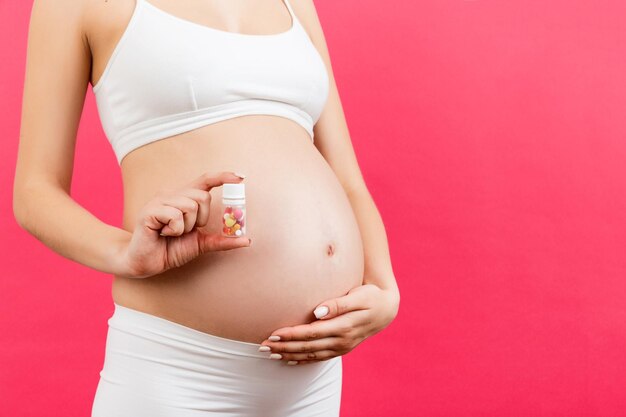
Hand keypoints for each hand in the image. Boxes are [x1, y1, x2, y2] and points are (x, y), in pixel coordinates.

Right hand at [118, 171, 250, 278]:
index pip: (206, 180)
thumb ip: (221, 240)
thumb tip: (246, 240)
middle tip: (185, 230)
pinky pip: (175, 216)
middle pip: (202, 197)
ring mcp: (160, 200)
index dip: (223, 176)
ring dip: (186, 227)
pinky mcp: (150, 210)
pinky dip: (175, 230)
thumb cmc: (170, 249)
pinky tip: (163, 234)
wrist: (145, 262)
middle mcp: (172, 194)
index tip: (241, 177)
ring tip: (172, 233)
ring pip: (190, 206)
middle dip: (200, 219)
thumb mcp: (201, 244)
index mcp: (184, 198)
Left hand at [259, 283, 399, 364]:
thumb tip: (317, 311)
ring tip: (270, 354)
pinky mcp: (342, 348)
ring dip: (289, 355)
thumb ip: (338, 304)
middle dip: (284, 347)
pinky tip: (289, 360)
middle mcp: (342, 340)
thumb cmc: (371, 296)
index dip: (291, 335)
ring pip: (311, 355)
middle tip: (263, 346)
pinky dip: (303, 360)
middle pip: (307, 347)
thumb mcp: (358, 296)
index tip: (273, 333)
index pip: (311, 333)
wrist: (387, 308)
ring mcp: (342, 347)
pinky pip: (319, 358)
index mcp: (344, 326)